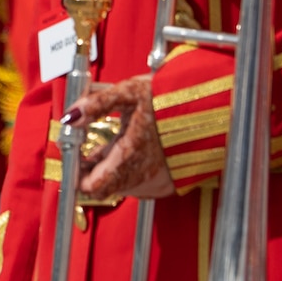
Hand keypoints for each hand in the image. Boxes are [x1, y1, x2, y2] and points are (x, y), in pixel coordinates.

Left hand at [66, 75, 175, 200]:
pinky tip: (131, 149)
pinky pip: (138, 183)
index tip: (72, 156)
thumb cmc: (172, 97)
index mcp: (130, 157)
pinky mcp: (169, 182)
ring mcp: (157, 182)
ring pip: (121, 185)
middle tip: (85, 150)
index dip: (76, 174)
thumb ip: (97, 103)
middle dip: (91, 170)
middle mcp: (143, 177)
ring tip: (109, 145)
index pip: (91, 187)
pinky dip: (129, 170)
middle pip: (104, 188)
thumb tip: (70, 116)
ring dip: (110, 169)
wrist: (211, 107)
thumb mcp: (130, 91)